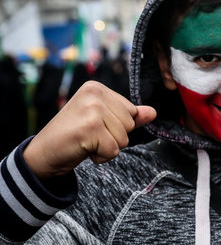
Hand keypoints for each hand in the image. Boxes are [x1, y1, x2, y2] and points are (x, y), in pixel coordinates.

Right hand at [23, 81, 156, 179]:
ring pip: (124, 138)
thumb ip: (128, 116)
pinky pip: (114, 150)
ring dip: (107, 147)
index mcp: (97, 88)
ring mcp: (92, 110)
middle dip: (113, 137)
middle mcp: (95, 94)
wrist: (44, 154)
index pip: (131, 111)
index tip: (93, 127)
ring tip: (86, 142)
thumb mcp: (103, 122)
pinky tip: (83, 149)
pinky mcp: (90, 128)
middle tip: (89, 136)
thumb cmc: (73, 136)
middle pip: (130, 125)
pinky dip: (101, 157)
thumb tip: (153, 112)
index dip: (116, 126)